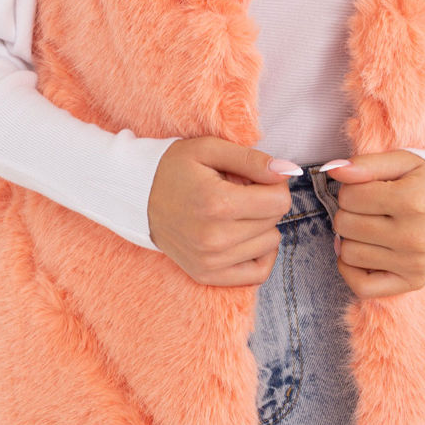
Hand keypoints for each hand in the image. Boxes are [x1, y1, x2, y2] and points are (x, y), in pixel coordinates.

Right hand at [147, 137, 297, 285]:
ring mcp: (209, 261)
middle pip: (275, 221)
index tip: (255, 178)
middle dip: (264, 202)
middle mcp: (214, 238)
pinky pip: (257, 273)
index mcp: (217, 203)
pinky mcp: (206, 275)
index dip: (274, 184)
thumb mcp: (209, 149)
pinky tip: (245, 236)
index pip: (279, 200)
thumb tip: (288, 171)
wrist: (136, 196)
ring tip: (232, 212)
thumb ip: (252, 159)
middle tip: (237, 192)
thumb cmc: (174, 168)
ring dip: (259, 226)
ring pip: (269, 244)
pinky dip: (259, 254)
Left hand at [325, 152, 424, 296]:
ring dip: (351, 238)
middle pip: (344, 225)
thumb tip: (332, 169)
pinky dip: (351, 269)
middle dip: (349, 212)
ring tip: (371, 227)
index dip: (351, 188)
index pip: (349, 196)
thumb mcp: (403, 162)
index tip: (368, 188)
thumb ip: (366, 164)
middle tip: (370, 208)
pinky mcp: (413, 282)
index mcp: (413, 200)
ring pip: (348, 254)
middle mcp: (415, 236)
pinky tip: (363, 251)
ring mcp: (414, 263)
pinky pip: (361, 286)